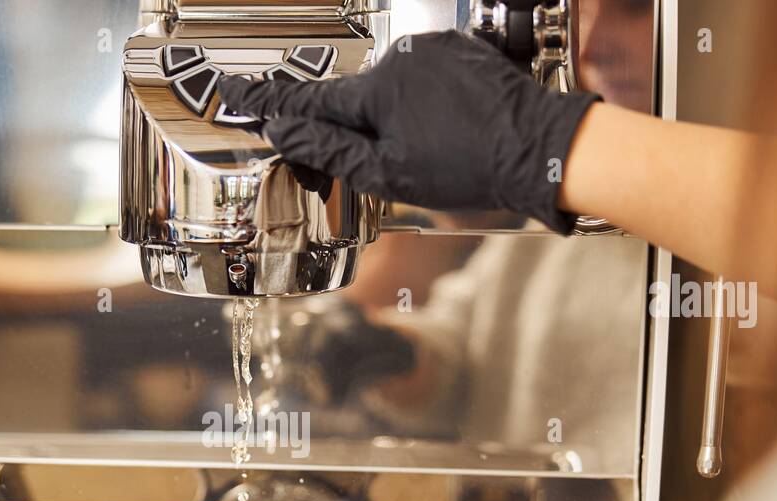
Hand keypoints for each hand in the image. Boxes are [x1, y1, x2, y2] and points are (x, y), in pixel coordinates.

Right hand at [219, 30, 600, 233]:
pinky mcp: (459, 51)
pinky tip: (455, 130)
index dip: (270, 103)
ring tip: (441, 150)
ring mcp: (432, 50)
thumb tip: (283, 132)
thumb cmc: (468, 166)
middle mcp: (399, 59)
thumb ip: (331, 150)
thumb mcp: (388, 175)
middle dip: (367, 131)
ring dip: (402, 118)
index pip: (308, 101)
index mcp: (375, 92)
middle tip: (403, 161)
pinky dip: (429, 104)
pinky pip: (425, 78)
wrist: (540, 148)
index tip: (235, 92)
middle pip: (358, 100)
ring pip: (394, 90)